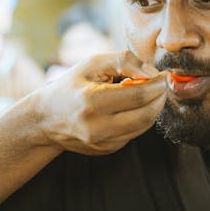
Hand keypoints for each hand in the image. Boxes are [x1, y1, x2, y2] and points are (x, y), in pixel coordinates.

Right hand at [35, 51, 167, 155]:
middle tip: (162, 85)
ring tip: (149, 93)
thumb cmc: (70, 86)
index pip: (138, 95)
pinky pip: (134, 134)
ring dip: (153, 109)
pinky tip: (132, 107)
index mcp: (91, 102)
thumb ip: (123, 61)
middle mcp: (96, 127)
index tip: (164, 75)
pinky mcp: (107, 150)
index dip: (157, 85)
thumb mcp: (92, 64)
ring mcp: (102, 142)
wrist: (46, 119)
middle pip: (146, 115)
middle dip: (160, 98)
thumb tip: (151, 72)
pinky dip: (140, 119)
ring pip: (143, 127)